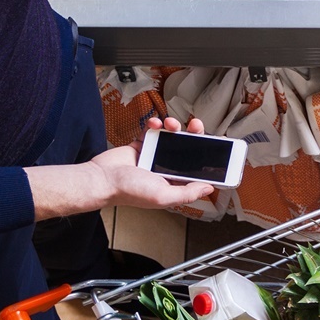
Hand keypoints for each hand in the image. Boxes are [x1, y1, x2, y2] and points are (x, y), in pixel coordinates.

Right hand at [89, 115, 214, 209]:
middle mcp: (166, 169)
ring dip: (173, 127)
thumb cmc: (129, 191)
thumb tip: (208, 188)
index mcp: (173, 183)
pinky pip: (154, 131)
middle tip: (196, 126)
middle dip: (194, 135)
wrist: (102, 178)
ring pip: (172, 137)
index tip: (218, 145)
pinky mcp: (142, 145)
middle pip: (187, 149)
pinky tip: (154, 124)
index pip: (197, 169)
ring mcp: (154, 156)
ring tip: (170, 124)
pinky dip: (155, 125)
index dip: (208, 158)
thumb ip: (187, 192)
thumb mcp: (163, 196)